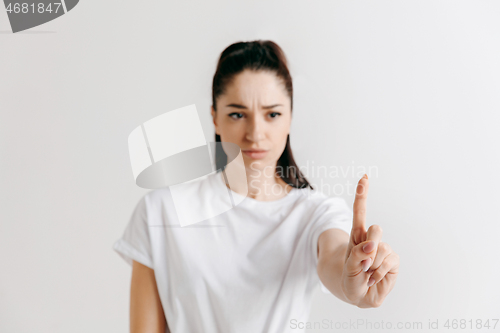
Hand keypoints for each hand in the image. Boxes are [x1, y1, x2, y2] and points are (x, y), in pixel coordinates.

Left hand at [341, 174, 398, 307]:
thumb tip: (371, 246)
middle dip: (370, 244)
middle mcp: (370, 239)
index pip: (360, 212)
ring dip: (371, 264)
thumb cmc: (350, 279)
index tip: (364, 178)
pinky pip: (389, 261)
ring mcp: (383, 248)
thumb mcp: (347, 270)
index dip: (362, 195)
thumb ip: (356, 257)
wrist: (359, 294)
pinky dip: (379, 273)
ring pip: (381, 248)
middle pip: (375, 229)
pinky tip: (374, 278)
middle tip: (362, 263)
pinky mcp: (393, 259)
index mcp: (357, 236)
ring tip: (366, 273)